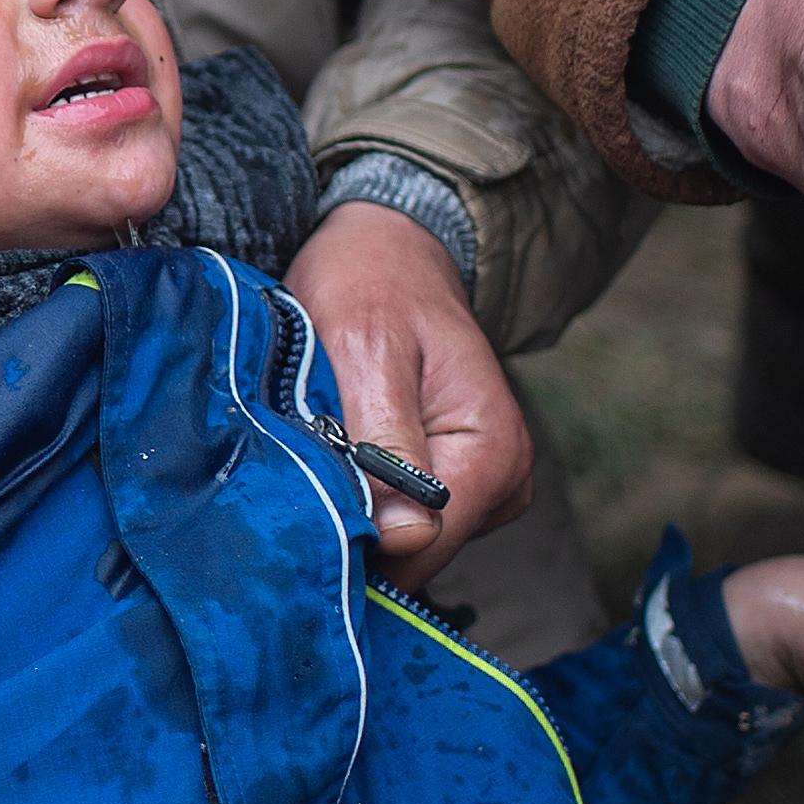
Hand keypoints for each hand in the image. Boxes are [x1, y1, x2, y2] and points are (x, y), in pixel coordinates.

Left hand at [284, 201, 531, 579]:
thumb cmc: (372, 286)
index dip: (356, 540)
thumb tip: (406, 539)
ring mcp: (486, 486)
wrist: (388, 252)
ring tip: (326, 437)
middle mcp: (505, 480)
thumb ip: (386, 444)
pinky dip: (367, 490)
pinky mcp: (460, 483)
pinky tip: (345, 446)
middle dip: (355, 519)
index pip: (423, 547)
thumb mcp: (366, 351)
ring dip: (357, 502)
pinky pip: (406, 515)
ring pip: (407, 539)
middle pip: (416, 551)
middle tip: (305, 457)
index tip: (299, 509)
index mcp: (493, 451)